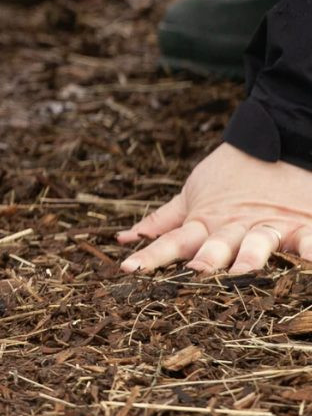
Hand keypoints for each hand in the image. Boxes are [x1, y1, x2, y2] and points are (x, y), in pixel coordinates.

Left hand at [118, 141, 311, 273]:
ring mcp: (269, 225)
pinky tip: (311, 261)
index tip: (129, 268)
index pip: (173, 241)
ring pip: (258, 242)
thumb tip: (123, 239)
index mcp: (206, 222)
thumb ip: (162, 222)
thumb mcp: (191, 196)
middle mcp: (234, 226)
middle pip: (217, 245)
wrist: (276, 143)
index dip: (152, 255)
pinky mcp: (303, 225)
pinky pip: (309, 239)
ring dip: (250, 256)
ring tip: (244, 271)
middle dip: (207, 259)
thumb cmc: (228, 175)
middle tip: (196, 272)